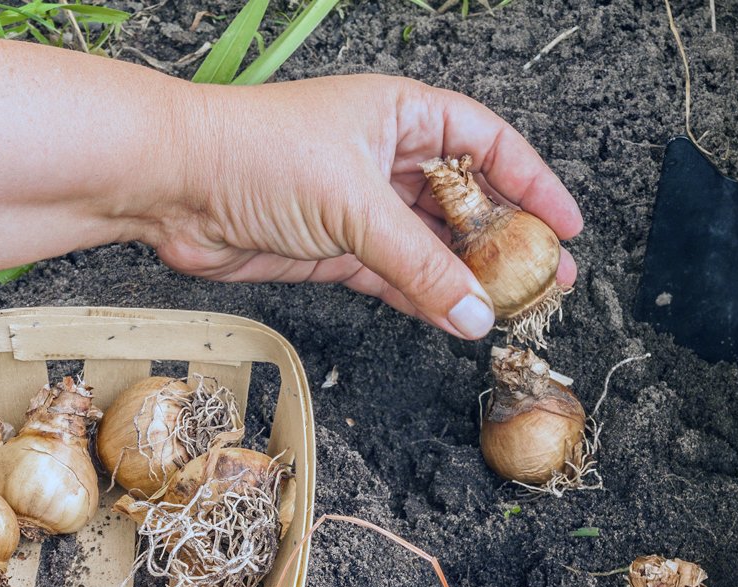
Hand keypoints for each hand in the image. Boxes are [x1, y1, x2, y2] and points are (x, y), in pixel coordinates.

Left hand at [154, 75, 582, 339]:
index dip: (533, 183)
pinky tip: (456, 319)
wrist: (170, 185)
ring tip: (512, 308)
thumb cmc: (254, 153)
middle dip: (509, 241)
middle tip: (548, 277)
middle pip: (467, 200)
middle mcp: (388, 157)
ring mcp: (364, 206)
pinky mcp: (339, 249)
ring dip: (469, 278)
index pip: (489, 144)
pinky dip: (426, 299)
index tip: (566, 224)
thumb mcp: (355, 204)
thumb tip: (476, 311)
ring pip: (434, 246)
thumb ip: (421, 264)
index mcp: (402, 115)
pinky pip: (398, 278)